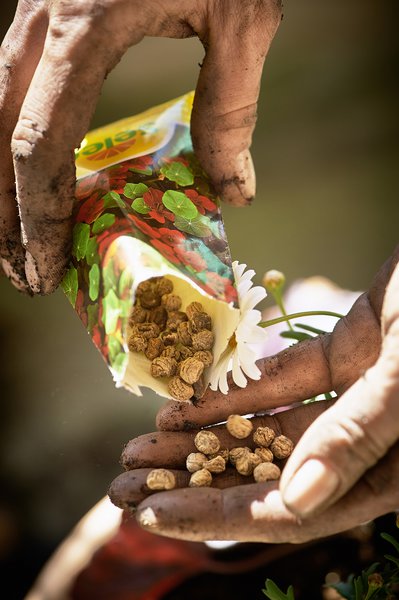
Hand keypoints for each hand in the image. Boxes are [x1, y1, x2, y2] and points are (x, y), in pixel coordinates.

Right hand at [0, 0, 281, 293]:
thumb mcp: (242, 16)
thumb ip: (231, 106)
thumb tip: (235, 191)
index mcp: (84, 30)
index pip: (41, 147)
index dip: (38, 217)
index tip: (46, 267)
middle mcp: (40, 24)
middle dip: (2, 215)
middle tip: (23, 273)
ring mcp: (31, 14)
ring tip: (16, 241)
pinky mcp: (40, 14)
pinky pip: (10, 90)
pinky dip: (11, 144)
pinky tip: (27, 177)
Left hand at [109, 248, 398, 542]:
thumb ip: (356, 440)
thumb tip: (292, 503)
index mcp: (385, 470)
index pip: (287, 511)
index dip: (216, 517)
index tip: (151, 517)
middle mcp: (364, 442)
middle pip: (264, 474)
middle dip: (191, 481)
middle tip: (123, 483)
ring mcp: (352, 398)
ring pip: (262, 429)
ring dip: (200, 438)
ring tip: (138, 444)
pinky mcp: (345, 357)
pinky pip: (278, 383)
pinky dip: (232, 392)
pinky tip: (183, 402)